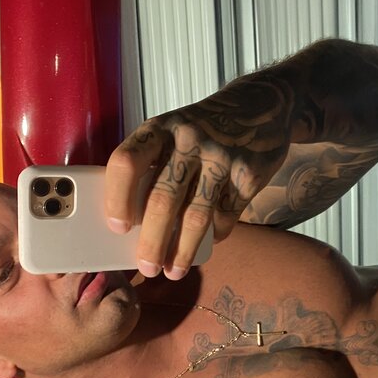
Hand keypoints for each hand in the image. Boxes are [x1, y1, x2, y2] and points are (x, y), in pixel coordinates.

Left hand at [104, 77, 296, 278]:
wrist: (260, 106)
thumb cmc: (200, 131)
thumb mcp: (170, 133)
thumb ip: (151, 167)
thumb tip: (128, 225)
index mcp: (159, 129)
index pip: (126, 162)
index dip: (117, 198)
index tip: (117, 228)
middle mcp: (189, 140)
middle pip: (162, 200)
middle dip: (152, 242)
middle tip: (146, 268)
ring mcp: (221, 157)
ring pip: (197, 216)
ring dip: (183, 251)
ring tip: (174, 271)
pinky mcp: (249, 173)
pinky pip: (227, 215)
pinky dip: (216, 234)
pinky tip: (210, 243)